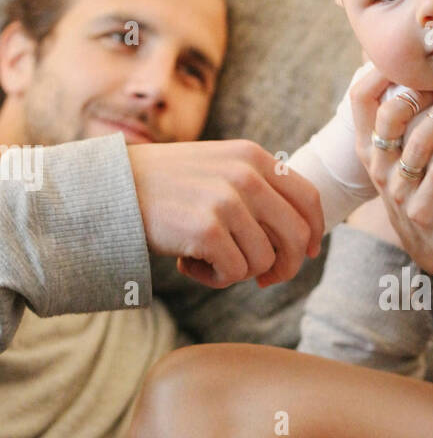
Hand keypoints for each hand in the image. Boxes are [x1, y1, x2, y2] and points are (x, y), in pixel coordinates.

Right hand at [127, 139, 323, 288]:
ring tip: (206, 258)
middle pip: (296, 237)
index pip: (308, 199)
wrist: (113, 188)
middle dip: (286, 267)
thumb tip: (300, 236)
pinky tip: (188, 264)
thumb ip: (258, 188)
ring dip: (238, 271)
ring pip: (264, 261)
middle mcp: (247, 176)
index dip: (314, 232)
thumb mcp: (219, 168)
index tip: (308, 253)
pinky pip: (235, 273)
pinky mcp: (208, 229)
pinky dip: (215, 278)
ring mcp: (227, 201)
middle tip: (265, 279)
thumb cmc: (167, 186)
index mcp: (254, 158)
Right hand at [348, 63, 432, 275]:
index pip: (360, 98)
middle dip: (420, 90)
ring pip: (417, 144)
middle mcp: (377, 165)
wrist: (429, 246)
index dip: (378, 70)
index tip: (407, 49)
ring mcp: (396, 190)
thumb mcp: (400, 151)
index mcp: (368, 146)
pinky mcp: (420, 211)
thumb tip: (407, 60)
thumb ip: (402, 113)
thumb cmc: (419, 185)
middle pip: (390, 116)